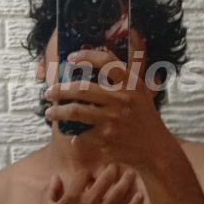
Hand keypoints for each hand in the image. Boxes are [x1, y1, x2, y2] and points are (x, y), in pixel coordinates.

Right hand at [35, 163, 143, 203]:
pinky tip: (140, 196)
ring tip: (131, 174)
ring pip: (119, 192)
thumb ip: (49, 190)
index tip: (90, 176)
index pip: (84, 175)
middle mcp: (89, 202)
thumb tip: (56, 177)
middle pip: (105, 179)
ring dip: (127, 181)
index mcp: (72, 196)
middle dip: (112, 170)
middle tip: (115, 167)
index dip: (88, 173)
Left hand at [43, 49, 172, 171]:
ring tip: (49, 113)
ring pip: (76, 112)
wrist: (155, 149)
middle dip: (60, 90)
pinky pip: (82, 136)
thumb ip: (125, 77)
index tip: (71, 58)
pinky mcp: (107, 139)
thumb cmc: (145, 118)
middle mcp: (122, 99)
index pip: (107, 62)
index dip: (87, 56)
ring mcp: (113, 119)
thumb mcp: (142, 93)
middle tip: (48, 93)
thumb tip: (108, 54)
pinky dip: (76, 138)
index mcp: (131, 84)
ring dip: (58, 112)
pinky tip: (74, 138)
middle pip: (82, 89)